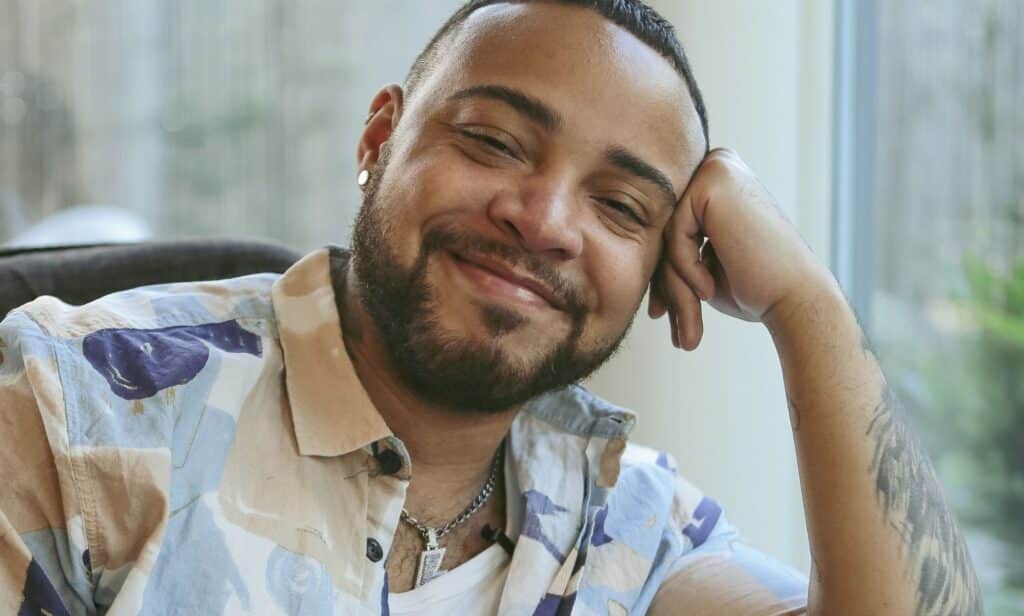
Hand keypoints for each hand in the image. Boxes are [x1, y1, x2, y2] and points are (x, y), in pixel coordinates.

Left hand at [649, 148, 833, 349]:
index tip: (661, 313)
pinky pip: (673, 234)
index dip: (662, 272)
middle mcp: (716, 163)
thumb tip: (621, 244)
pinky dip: (685, 268)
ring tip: (689, 323)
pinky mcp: (713, 181)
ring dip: (674, 284)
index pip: (666, 227)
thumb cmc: (752, 287)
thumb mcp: (700, 264)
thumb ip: (671, 246)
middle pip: (662, 228)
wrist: (794, 300)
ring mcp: (716, 167)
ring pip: (665, 233)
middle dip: (665, 282)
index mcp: (714, 180)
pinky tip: (709, 288)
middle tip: (673, 325)